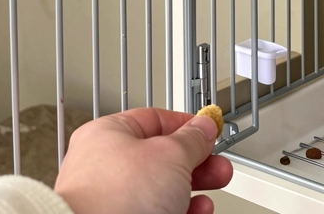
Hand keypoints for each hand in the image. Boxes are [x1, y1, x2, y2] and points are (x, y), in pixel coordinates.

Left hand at [54, 107, 232, 213]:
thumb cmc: (115, 198)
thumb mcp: (169, 155)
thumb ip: (191, 139)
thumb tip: (203, 127)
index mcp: (108, 135)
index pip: (154, 120)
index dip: (186, 124)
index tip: (209, 131)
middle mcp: (105, 167)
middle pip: (162, 158)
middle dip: (198, 161)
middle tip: (218, 164)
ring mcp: (110, 200)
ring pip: (160, 189)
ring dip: (193, 189)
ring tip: (214, 188)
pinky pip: (156, 212)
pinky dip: (181, 210)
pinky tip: (197, 211)